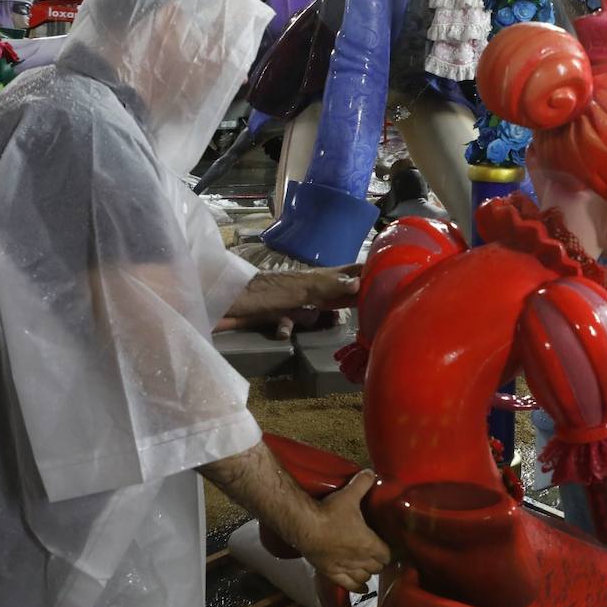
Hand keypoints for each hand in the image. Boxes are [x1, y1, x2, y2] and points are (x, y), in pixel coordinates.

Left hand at [221, 264, 361, 335]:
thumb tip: (358, 283)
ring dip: (321, 322)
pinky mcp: (272, 316)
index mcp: (315, 277)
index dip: (369, 274)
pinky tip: (281, 334)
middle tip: (371, 313)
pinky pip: (287, 325)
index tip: (392, 281)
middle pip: (336, 294)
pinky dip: (286, 331)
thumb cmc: (254, 291)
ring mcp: (290, 301)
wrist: (214, 299)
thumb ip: (325, 287)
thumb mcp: (295, 289)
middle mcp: (306, 287)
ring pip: (315, 313)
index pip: (349, 272)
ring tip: (333, 328)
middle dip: (351, 304)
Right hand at [295, 470, 390, 592]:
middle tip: (378, 551)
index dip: (391, 550)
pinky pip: (349, 585)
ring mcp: (346, 568)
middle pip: (378, 566)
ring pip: (365, 576)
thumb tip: (370, 472)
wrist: (305, 526)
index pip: (388, 554)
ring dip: (368, 571)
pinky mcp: (331, 573)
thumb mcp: (349, 494)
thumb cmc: (330, 512)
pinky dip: (357, 587)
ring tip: (368, 564)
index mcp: (370, 544)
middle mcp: (360, 560)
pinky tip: (361, 587)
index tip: (391, 544)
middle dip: (379, 559)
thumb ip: (363, 483)